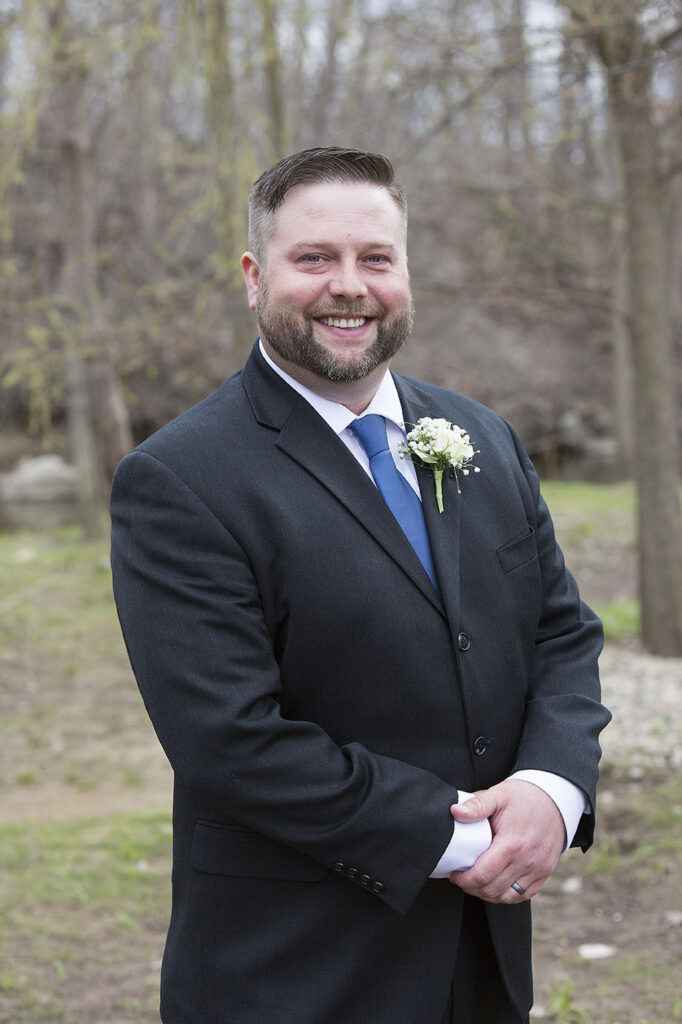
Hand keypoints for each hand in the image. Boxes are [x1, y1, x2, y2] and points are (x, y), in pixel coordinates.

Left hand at [447, 780, 564, 903]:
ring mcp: (538, 869)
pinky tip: (496, 887)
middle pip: (493, 889)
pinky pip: (524, 895)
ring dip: (488, 895)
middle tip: (462, 880)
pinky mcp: (545, 873)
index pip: (483, 874)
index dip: (464, 879)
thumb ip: (476, 805)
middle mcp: (527, 861)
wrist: (555, 800)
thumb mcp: (498, 795)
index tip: (455, 875)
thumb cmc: (523, 797)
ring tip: (476, 884)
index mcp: (512, 844)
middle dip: (472, 888)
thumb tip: (455, 812)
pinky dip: (507, 896)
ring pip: (508, 897)